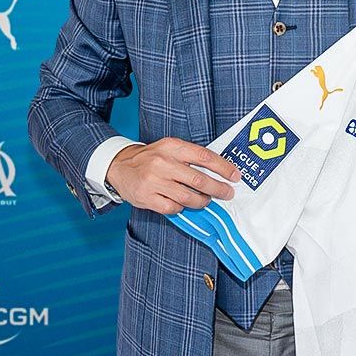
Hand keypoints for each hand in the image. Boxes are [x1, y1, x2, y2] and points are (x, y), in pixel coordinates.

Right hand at [104, 137, 239, 214]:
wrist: (120, 166)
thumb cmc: (152, 158)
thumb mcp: (170, 149)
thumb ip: (191, 157)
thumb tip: (220, 171)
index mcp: (172, 147)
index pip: (204, 157)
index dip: (223, 168)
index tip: (235, 176)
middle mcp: (163, 163)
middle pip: (199, 180)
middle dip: (218, 189)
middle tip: (227, 193)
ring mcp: (154, 181)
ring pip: (188, 197)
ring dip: (202, 201)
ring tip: (207, 200)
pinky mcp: (147, 197)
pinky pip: (173, 207)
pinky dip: (182, 208)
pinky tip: (183, 204)